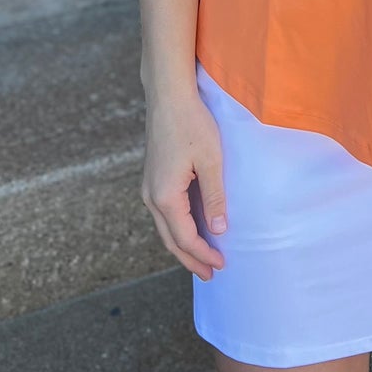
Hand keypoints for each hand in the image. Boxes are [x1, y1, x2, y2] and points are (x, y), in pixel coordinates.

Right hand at [142, 87, 227, 278]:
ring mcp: (149, 187)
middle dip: (190, 259)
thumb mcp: (211, 160)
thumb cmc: (192, 123)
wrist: (169, 96)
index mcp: (165, 196)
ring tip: (201, 258)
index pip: (185, 238)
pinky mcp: (152, 177)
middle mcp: (151, 196)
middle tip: (210, 275)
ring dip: (183, 245)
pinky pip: (164, 212)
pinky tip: (191, 228)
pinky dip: (177, 227)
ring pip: (165, 227)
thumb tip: (218, 231)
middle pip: (170, 239)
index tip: (222, 264)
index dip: (203, 254)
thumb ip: (214, 198)